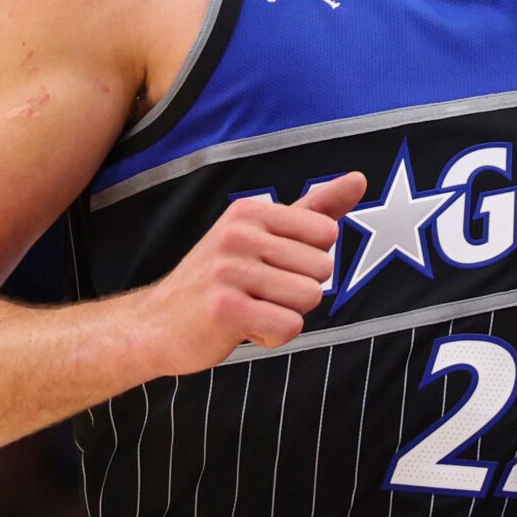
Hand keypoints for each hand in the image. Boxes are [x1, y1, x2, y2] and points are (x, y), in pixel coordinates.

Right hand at [134, 172, 366, 375]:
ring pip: (309, 299)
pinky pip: (289, 326)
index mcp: (249, 211)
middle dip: (297, 291)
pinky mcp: (225, 310)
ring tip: (250, 310)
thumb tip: (360, 179)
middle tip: (256, 293)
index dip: (308, 261)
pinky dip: (272, 337)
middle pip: (322, 269)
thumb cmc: (219, 280)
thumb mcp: (262, 235)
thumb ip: (315, 209)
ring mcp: (229, 271)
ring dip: (286, 314)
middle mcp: (238, 234)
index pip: (327, 234)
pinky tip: (242, 329)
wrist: (156, 324)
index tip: (270, 267)